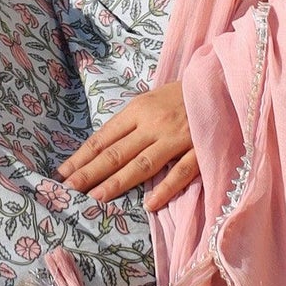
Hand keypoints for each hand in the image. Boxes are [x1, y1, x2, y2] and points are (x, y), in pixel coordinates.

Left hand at [56, 81, 199, 212]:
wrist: (223, 81)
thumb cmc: (183, 94)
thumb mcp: (152, 100)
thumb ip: (131, 122)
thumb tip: (103, 146)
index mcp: (138, 110)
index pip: (103, 138)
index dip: (81, 157)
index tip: (62, 174)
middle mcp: (153, 124)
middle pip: (116, 153)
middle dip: (89, 173)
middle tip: (67, 190)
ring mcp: (176, 138)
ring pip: (142, 164)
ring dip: (117, 182)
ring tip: (96, 198)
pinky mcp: (200, 148)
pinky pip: (181, 172)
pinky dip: (165, 188)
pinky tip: (150, 204)